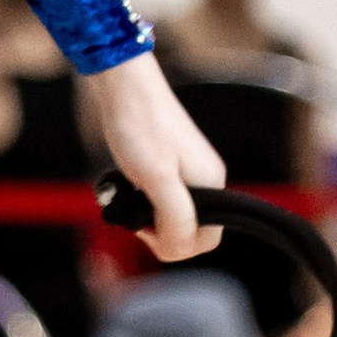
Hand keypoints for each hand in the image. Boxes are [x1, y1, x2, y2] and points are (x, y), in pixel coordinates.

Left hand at [89, 52, 223, 265]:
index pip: (204, 242)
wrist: (124, 87)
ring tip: (128, 196)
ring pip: (172, 216)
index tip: (144, 226)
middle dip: (159, 232)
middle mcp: (207, 181)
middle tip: (134, 215)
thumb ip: (175, 218)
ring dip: (147, 216)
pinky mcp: (172, 165)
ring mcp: (191, 173)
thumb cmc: (138, 128)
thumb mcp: (156, 180)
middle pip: (189, 232)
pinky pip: (162, 198)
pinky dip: (142, 199)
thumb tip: (181, 249)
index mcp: (212, 186)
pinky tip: (127, 185)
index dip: (172, 244)